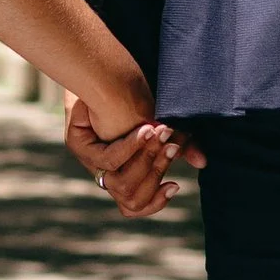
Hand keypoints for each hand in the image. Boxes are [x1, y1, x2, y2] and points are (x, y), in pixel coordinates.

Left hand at [64, 96, 204, 217]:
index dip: (155, 203)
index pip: (133, 206)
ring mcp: (87, 161)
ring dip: (146, 159)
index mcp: (120, 173)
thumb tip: (202, 162)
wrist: (102, 72)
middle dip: (157, 170)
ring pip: (120, 183)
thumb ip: (181, 146)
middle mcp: (102, 172)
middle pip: (130, 197)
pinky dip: (131, 145)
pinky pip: (109, 159)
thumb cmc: (132, 101)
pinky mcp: (77, 144)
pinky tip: (146, 129)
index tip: (175, 185)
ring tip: (161, 134)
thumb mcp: (160, 127)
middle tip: (172, 143)